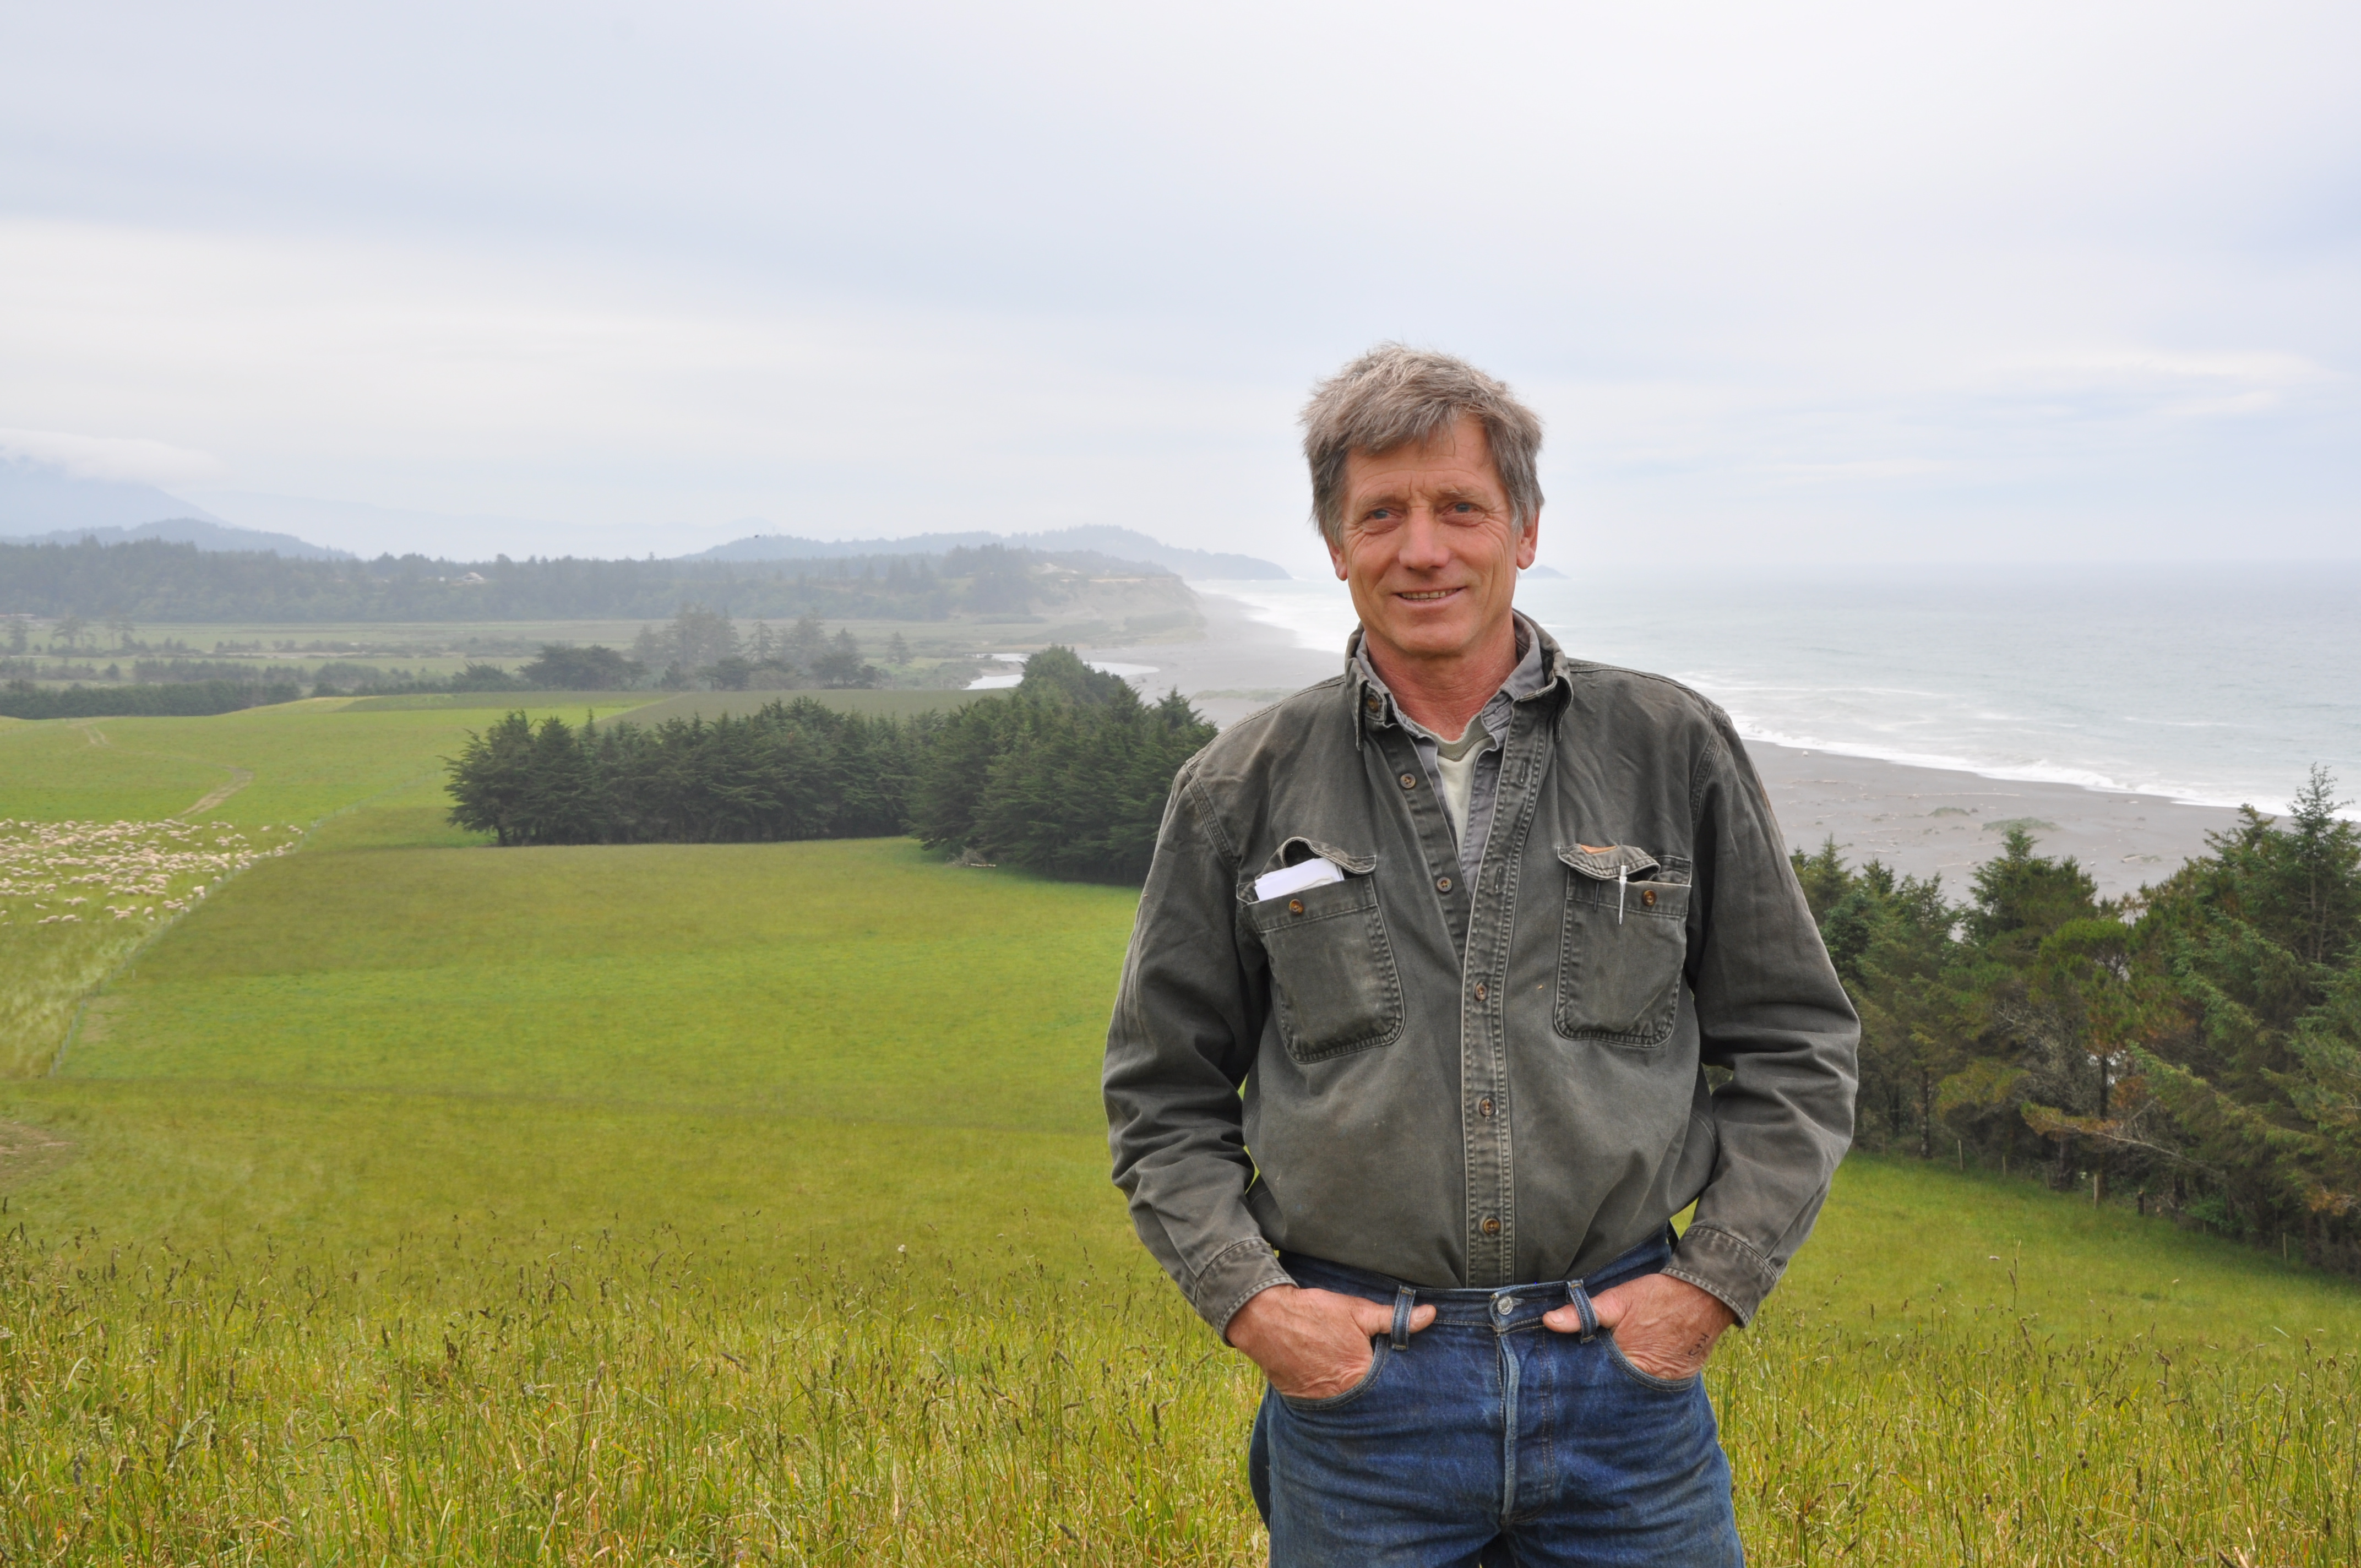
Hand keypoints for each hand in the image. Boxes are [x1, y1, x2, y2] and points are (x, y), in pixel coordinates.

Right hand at [1225, 1284, 1435, 1399]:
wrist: (1265, 1319)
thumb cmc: (1315, 1313)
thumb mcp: (1358, 1311)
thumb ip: (1394, 1319)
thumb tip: (1431, 1315)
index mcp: (1361, 1377)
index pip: (1393, 1388)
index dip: (1401, 1382)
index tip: (1408, 1379)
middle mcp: (1343, 1397)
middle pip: (1372, 1402)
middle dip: (1380, 1394)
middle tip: (1388, 1385)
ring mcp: (1321, 1403)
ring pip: (1350, 1406)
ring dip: (1358, 1399)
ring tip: (1361, 1386)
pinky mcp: (1303, 1402)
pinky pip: (1327, 1407)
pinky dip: (1335, 1399)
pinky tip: (1336, 1386)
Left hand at [1543, 1272, 1734, 1380]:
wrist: (1707, 1295)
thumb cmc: (1659, 1296)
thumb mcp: (1618, 1300)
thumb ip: (1585, 1313)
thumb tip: (1548, 1321)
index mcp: (1630, 1365)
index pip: (1597, 1383)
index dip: (1581, 1378)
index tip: (1566, 1375)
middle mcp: (1649, 1381)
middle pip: (1615, 1389)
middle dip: (1600, 1384)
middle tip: (1581, 1377)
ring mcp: (1666, 1383)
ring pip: (1634, 1389)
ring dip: (1621, 1383)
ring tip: (1607, 1374)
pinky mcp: (1679, 1379)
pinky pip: (1653, 1384)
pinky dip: (1642, 1379)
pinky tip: (1632, 1369)